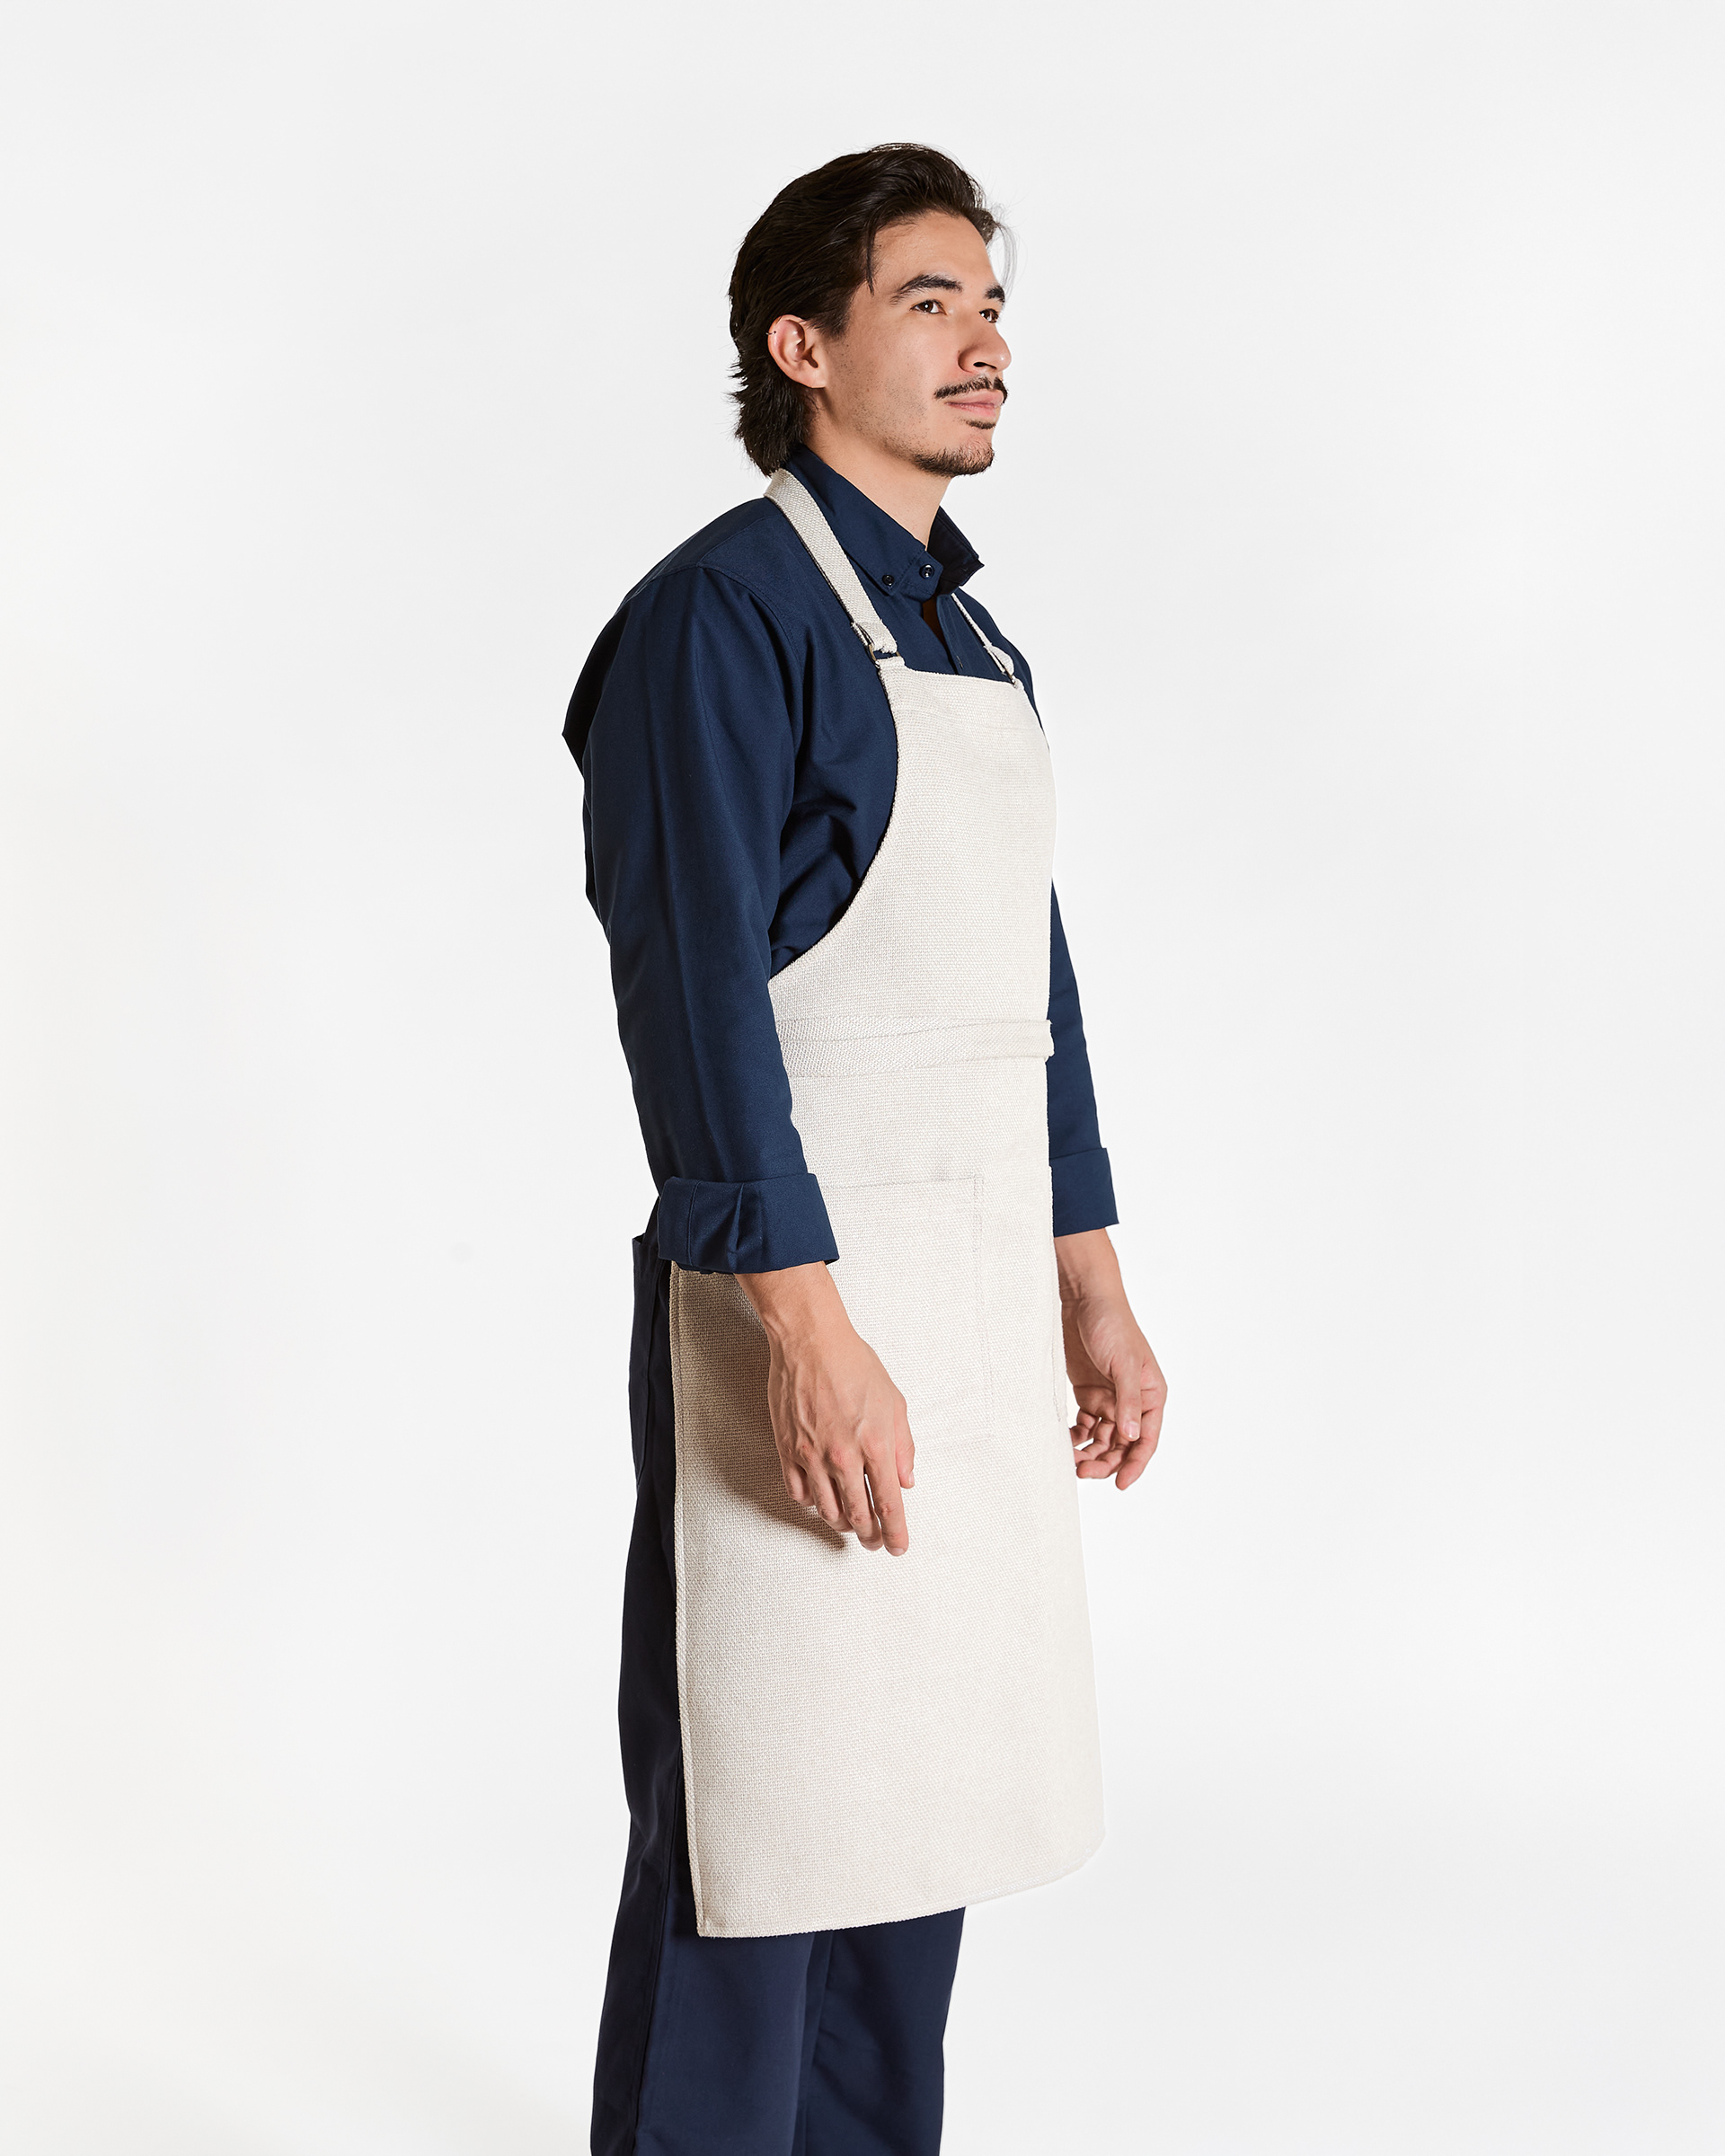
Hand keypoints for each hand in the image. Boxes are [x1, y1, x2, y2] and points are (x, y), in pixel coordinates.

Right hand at [737, 1262, 914, 1553]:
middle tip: (877, 1542)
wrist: (810, 1343)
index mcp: (875, 1445)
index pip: (888, 1503)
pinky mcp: (788, 1451)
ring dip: (843, 1524)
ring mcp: (812, 1456)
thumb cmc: (854, 1365)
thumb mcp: (895, 1403)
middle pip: (858, 1515)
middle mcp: (843, 1456)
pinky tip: (822, 1502)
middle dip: (871, 1535)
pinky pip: (799, 1494)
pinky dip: (813, 1505)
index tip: (899, 1547)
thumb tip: (906, 1480)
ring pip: (828, 1510)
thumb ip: (903, 1446)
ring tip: (852, 1525)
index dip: (896, 1531)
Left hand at [1054, 1229, 1165, 1490]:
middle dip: (1105, 1461)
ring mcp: (1109, 1398)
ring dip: (1088, 1452)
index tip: (1120, 1485)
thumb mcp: (1124, 1363)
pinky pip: (1084, 1425)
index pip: (1147, 1439)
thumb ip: (1128, 1401)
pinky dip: (1076, 1436)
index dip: (1135, 1464)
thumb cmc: (1112, 1324)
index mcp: (1151, 1396)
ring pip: (1101, 1439)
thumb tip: (1132, 1437)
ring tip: (1069, 1460)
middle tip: (1082, 1471)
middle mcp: (1132, 1402)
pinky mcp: (1087, 1393)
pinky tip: (1064, 1441)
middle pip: (1122, 1444)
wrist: (1083, 1297)